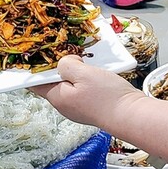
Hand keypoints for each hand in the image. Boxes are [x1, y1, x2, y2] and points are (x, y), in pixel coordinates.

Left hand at [31, 56, 145, 129]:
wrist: (131, 114)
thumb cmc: (107, 97)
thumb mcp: (83, 73)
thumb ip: (66, 65)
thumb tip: (64, 63)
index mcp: (58, 98)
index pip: (36, 84)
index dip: (36, 69)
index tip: (42, 54)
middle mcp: (65, 105)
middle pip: (54, 82)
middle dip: (60, 67)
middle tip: (71, 54)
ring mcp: (78, 108)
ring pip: (70, 84)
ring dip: (75, 72)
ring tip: (85, 62)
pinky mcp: (90, 106)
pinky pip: (81, 89)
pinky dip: (85, 79)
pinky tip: (95, 72)